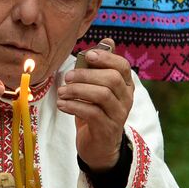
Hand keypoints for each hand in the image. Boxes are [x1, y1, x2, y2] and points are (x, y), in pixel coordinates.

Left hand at [57, 42, 133, 170]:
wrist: (99, 147)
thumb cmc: (95, 111)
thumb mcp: (97, 88)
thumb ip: (100, 67)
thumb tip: (107, 40)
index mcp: (125, 85)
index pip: (122, 66)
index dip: (105, 58)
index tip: (86, 56)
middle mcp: (126, 99)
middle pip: (111, 79)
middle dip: (86, 75)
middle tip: (67, 77)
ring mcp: (118, 115)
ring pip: (103, 95)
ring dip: (78, 90)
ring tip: (62, 92)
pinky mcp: (107, 129)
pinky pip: (92, 113)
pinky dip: (74, 106)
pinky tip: (62, 104)